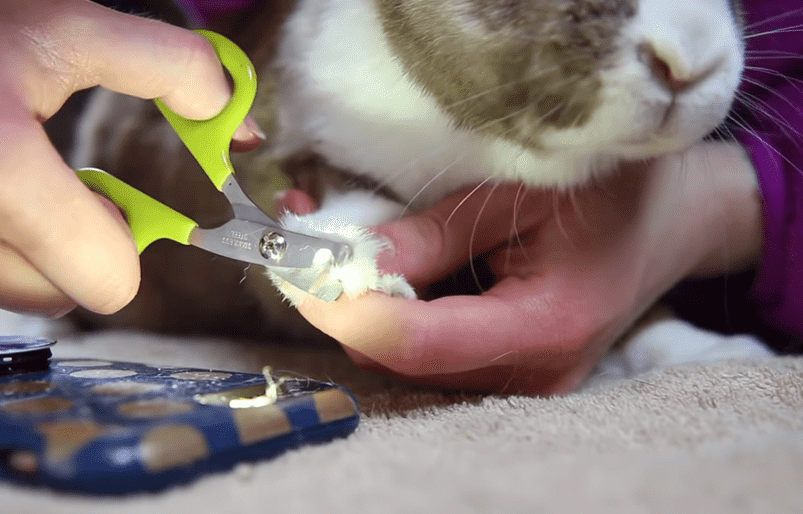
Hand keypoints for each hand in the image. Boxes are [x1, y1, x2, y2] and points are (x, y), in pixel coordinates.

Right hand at [0, 0, 259, 315]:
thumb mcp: (61, 28)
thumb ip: (165, 67)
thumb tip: (233, 121)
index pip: (109, 281)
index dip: (126, 240)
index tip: (112, 199)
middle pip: (66, 298)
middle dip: (78, 247)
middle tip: (51, 187)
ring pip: (14, 294)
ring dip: (26, 247)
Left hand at [290, 142, 762, 394]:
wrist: (671, 220)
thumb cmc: (609, 191)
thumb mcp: (520, 191)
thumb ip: (434, 233)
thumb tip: (347, 258)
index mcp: (546, 325)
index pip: (419, 343)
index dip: (347, 311)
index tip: (297, 269)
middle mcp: (534, 373)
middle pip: (406, 360)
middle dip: (346, 306)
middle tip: (308, 240)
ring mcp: (525, 381)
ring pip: (410, 362)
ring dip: (368, 308)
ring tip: (344, 241)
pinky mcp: (513, 372)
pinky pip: (433, 356)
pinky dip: (398, 315)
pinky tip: (391, 267)